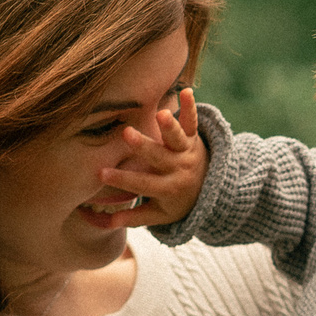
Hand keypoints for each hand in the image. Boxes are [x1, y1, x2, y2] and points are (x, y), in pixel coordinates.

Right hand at [93, 87, 204, 226]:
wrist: (214, 190)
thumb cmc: (177, 201)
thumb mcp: (159, 214)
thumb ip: (134, 218)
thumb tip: (104, 224)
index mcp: (168, 189)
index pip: (143, 184)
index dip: (122, 180)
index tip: (101, 173)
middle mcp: (178, 168)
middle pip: (159, 157)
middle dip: (143, 147)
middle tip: (126, 135)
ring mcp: (187, 151)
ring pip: (177, 138)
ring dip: (169, 126)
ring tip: (161, 114)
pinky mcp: (194, 137)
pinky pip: (193, 121)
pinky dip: (190, 106)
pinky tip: (186, 91)